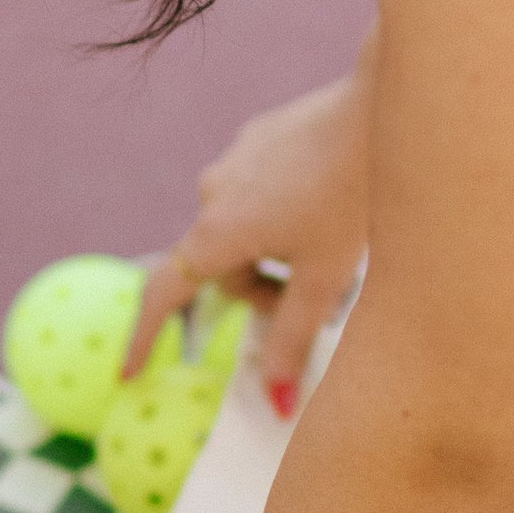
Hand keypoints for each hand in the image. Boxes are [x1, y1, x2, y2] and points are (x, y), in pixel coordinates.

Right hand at [127, 48, 372, 414]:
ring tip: (329, 243)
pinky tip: (328, 200)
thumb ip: (294, 341)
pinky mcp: (258, 138)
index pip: (165, 295)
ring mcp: (233, 160)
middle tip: (317, 299)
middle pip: (220, 268)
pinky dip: (282, 213)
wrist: (384, 108)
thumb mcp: (326, 279)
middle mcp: (212, 194)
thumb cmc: (356, 196)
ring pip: (240, 230)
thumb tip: (277, 404)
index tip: (129, 374)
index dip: (145, 338)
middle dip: (259, 291)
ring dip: (272, 251)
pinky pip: (257, 193)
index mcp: (218, 233)